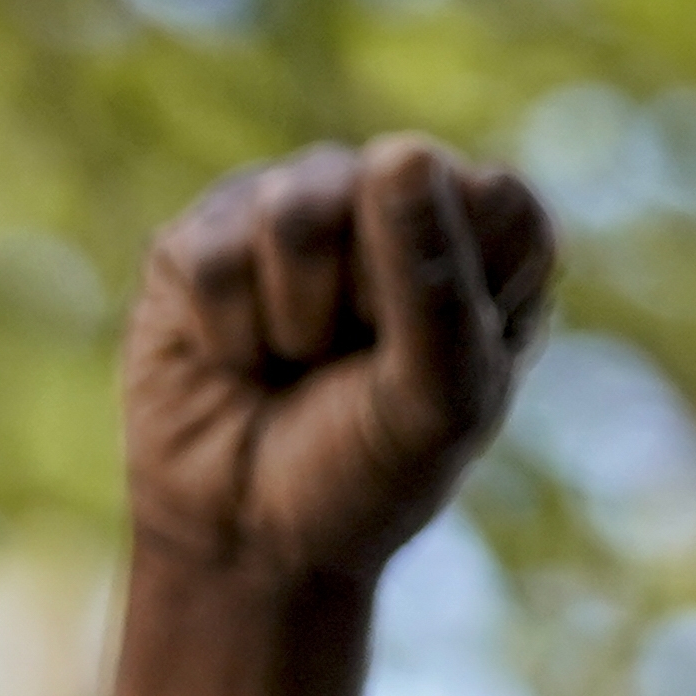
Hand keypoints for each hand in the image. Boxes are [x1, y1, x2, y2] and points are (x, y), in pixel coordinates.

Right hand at [123, 136, 552, 588]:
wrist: (248, 544)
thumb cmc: (364, 471)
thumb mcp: (434, 400)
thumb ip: (435, 281)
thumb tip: (398, 151)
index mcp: (484, 228)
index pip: (492, 200)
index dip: (451, 293)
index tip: (430, 364)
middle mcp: (391, 195)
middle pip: (386, 189)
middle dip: (367, 308)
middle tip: (352, 365)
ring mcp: (292, 205)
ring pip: (296, 212)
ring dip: (294, 322)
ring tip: (294, 361)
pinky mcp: (202, 237)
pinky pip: (214, 258)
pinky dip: (228, 338)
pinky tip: (236, 361)